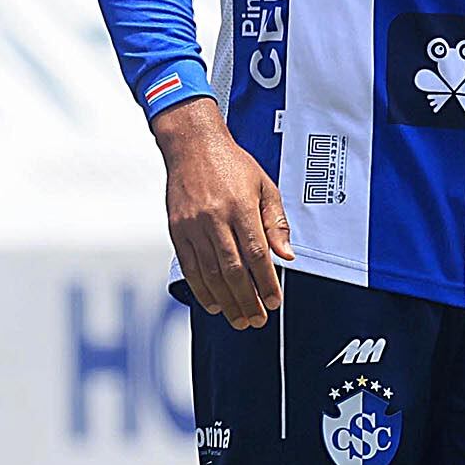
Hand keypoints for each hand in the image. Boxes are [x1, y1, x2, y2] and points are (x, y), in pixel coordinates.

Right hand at [155, 97, 288, 327]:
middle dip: (247, 300)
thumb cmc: (231, 164)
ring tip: (238, 318)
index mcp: (241, 206)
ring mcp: (193, 225)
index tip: (274, 301)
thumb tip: (286, 255)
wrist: (192, 145)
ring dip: (226, 300)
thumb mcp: (264, 186)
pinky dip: (201, 289)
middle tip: (257, 319)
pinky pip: (189, 266)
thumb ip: (276, 222)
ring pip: (210, 273)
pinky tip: (214, 303)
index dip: (266, 283)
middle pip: (233, 270)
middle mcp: (215, 217)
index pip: (256, 254)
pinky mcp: (177, 230)